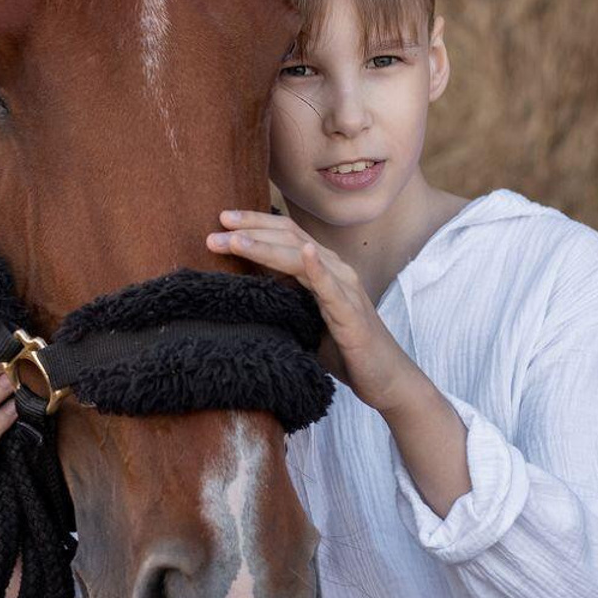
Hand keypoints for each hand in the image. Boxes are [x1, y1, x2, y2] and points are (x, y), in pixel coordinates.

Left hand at [205, 209, 428, 414]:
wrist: (383, 378)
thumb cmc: (342, 348)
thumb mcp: (302, 315)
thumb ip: (281, 294)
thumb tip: (241, 281)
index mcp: (323, 268)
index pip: (286, 234)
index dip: (255, 223)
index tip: (222, 219)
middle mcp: (336, 270)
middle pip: (290, 237)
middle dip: (251, 232)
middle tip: (214, 231)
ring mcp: (346, 289)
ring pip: (303, 258)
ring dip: (266, 247)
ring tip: (235, 241)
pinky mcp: (352, 315)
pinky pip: (333, 289)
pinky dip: (318, 269)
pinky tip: (306, 255)